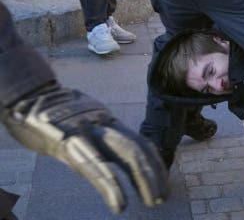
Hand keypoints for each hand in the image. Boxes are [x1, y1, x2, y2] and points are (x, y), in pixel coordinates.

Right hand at [0, 83, 168, 213]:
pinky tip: (119, 204)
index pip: (140, 142)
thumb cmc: (48, 115)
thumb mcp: (80, 124)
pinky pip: (95, 166)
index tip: (164, 186)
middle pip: (138, 147)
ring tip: (152, 202)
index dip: (155, 164)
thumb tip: (114, 156)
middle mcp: (102, 124)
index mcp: (106, 122)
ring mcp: (87, 129)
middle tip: (162, 199)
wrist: (23, 95)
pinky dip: (111, 187)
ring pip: (126, 153)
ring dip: (143, 180)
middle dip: (154, 174)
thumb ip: (98, 137)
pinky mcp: (68, 139)